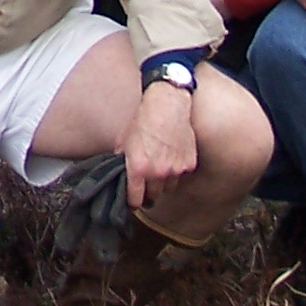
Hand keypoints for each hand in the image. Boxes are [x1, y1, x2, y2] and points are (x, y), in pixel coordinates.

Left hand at [121, 81, 198, 207]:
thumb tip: (117, 169)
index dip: (133, 201)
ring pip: (169, 187)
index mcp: (138, 168)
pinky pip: (181, 175)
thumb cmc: (144, 118)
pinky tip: (172, 156)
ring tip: (160, 165)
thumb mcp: (124, 138)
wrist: (167, 104)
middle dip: (149, 190)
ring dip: (164, 181)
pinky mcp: (188, 164)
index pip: (135, 198)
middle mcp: (157, 173)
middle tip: (147, 180)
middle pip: (154, 195)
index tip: (133, 201)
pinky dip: (177, 170)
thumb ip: (121, 158)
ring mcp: (175, 170)